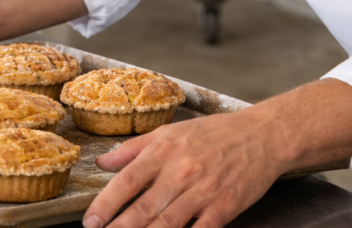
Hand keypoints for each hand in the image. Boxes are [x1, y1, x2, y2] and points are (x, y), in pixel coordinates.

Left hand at [82, 109, 281, 227]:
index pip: (126, 180)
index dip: (106, 204)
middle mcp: (180, 172)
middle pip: (144, 207)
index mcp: (163, 151)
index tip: (90, 221)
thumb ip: (133, 149)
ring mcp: (204, 191)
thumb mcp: (168, 132)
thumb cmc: (212, 133)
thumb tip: (102, 162)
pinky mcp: (225, 207)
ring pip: (168, 223)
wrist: (261, 136)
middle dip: (120, 227)